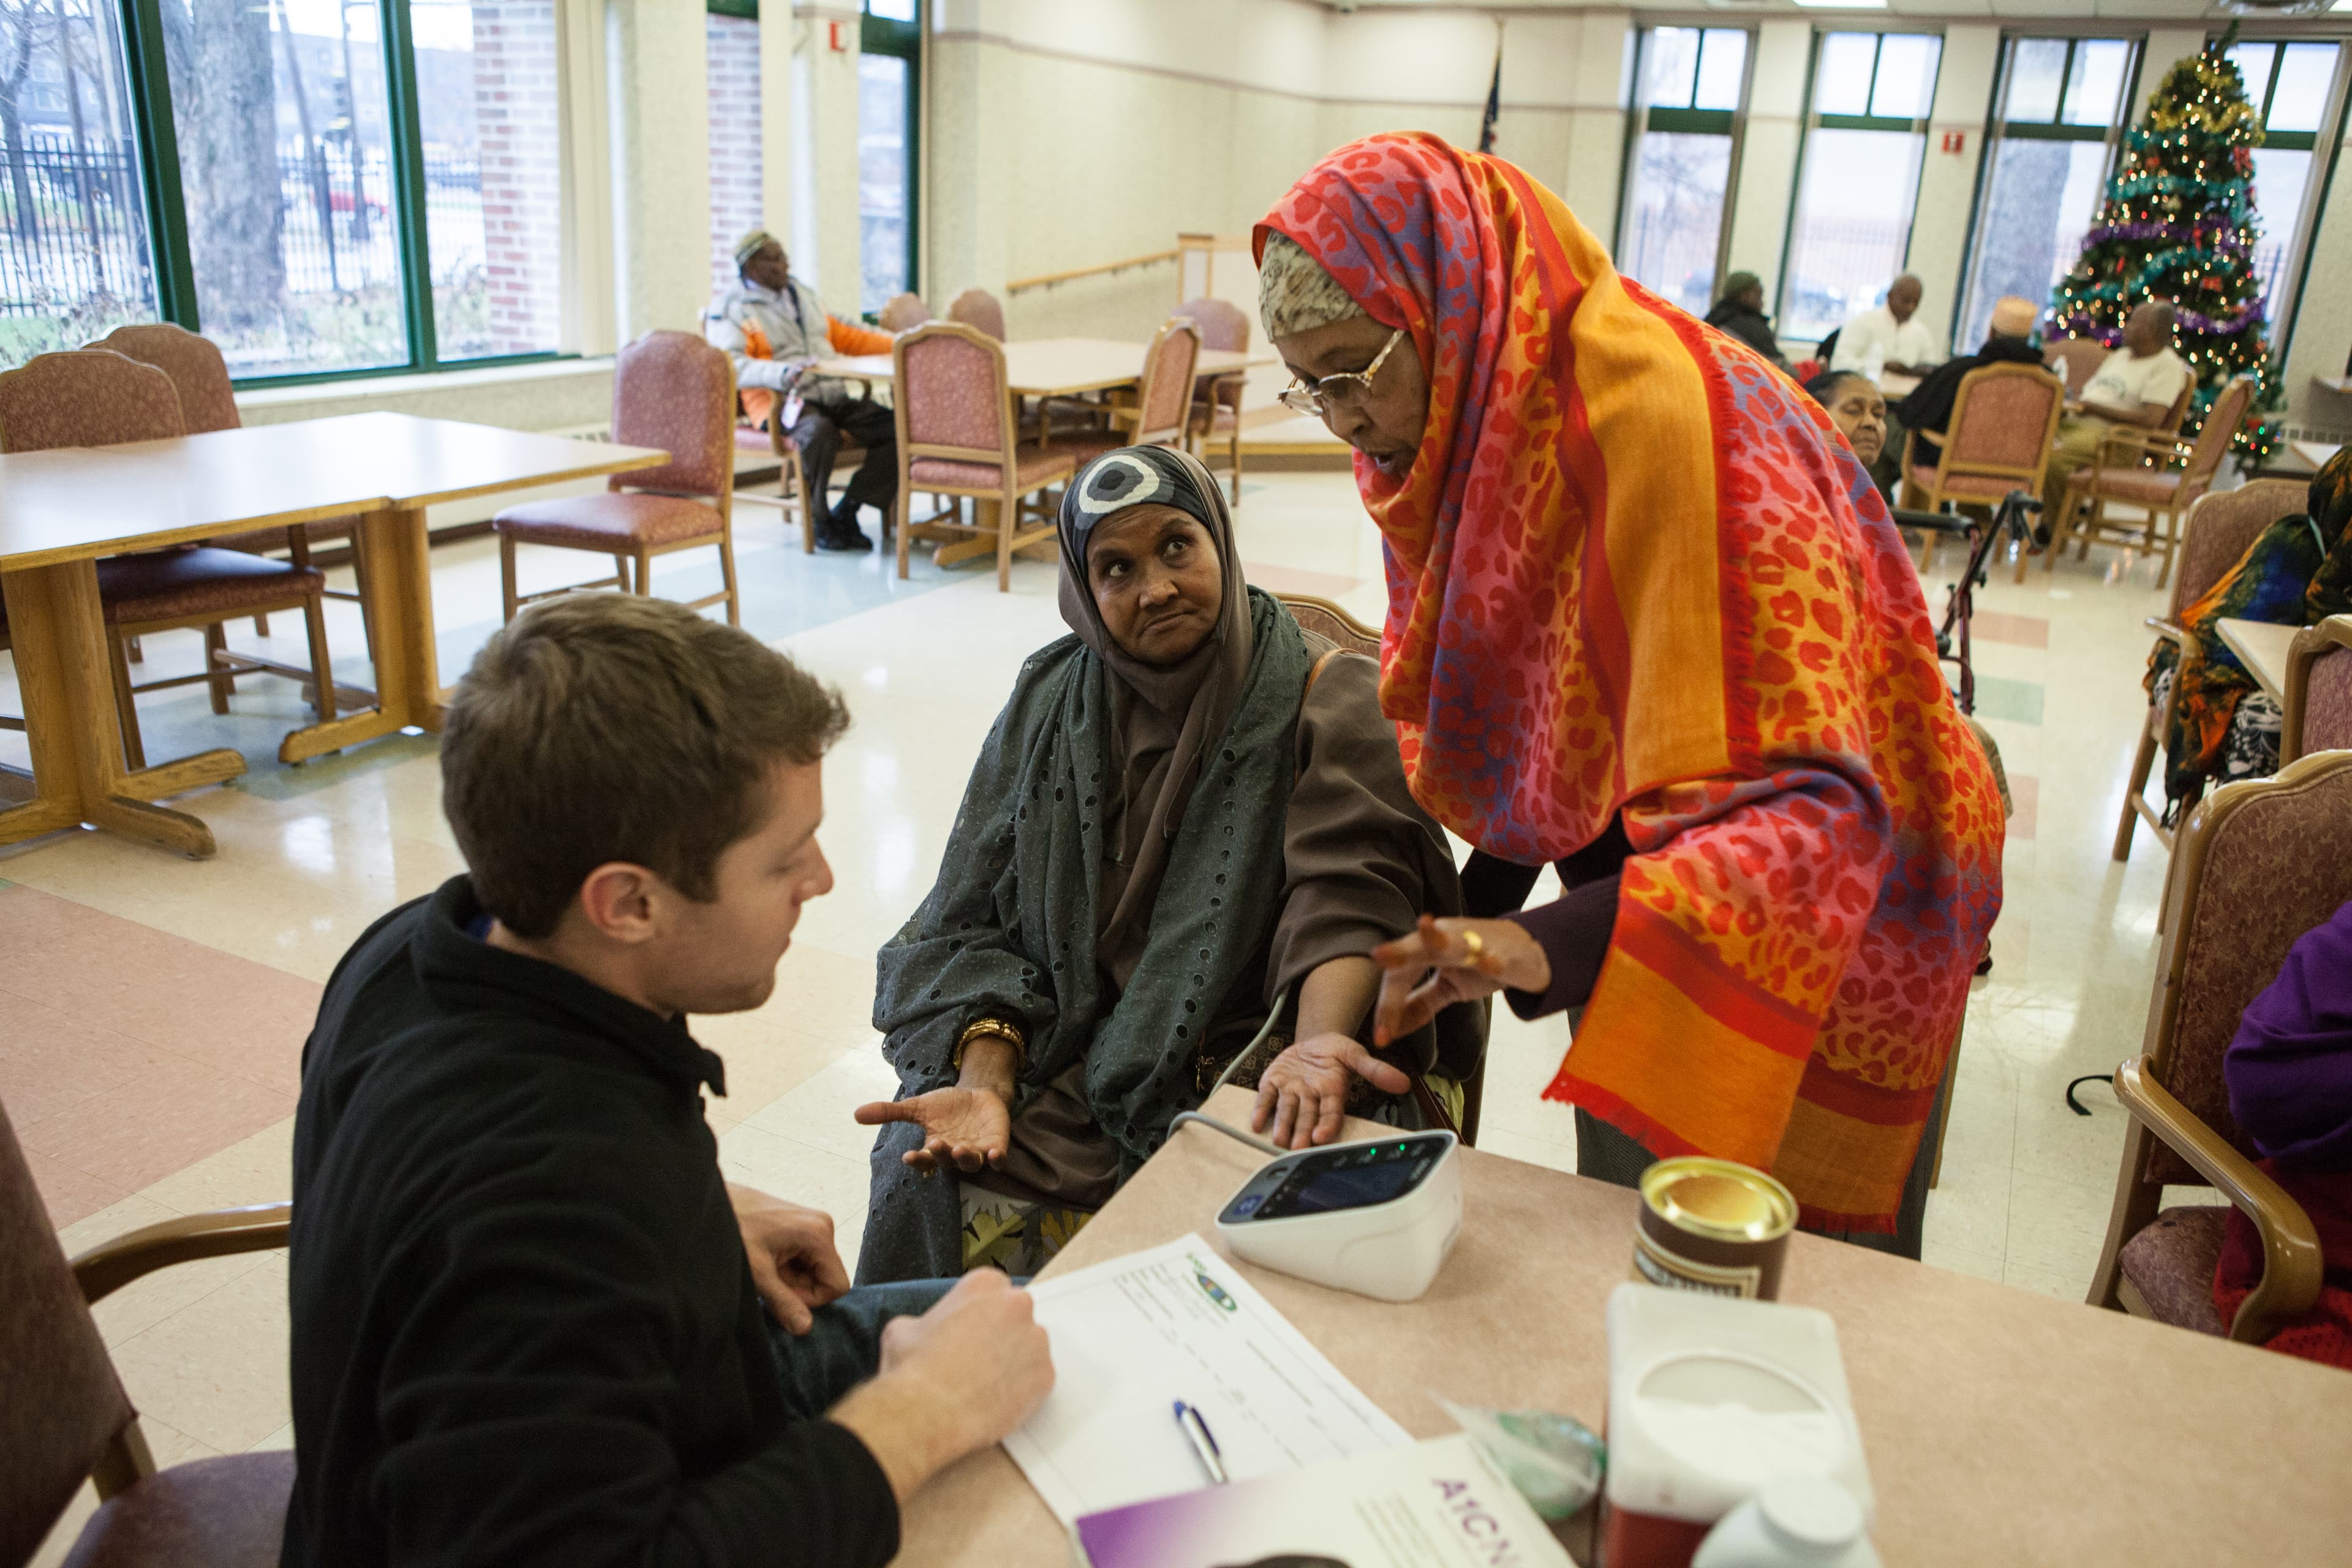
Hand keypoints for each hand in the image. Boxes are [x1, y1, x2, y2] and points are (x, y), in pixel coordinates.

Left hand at [727, 1184, 849, 1334]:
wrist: (713, 1202)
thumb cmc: (734, 1230)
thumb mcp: (758, 1274)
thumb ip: (783, 1303)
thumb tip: (805, 1329)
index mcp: (819, 1234)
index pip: (837, 1285)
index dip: (811, 1300)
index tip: (781, 1293)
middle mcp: (823, 1226)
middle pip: (825, 1277)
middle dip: (798, 1288)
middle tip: (767, 1280)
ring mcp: (812, 1224)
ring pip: (813, 1270)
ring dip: (789, 1278)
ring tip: (763, 1268)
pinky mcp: (800, 1225)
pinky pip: (803, 1258)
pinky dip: (785, 1267)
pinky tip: (764, 1261)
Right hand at [828, 1270, 1055, 1501]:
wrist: (925, 1412)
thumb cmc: (913, 1369)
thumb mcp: (903, 1328)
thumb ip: (926, 1322)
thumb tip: (923, 1332)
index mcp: (984, 1284)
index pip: (993, 1291)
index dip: (980, 1316)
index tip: (971, 1332)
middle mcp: (1017, 1305)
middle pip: (1016, 1316)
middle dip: (1001, 1335)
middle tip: (978, 1360)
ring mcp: (1036, 1341)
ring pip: (1029, 1348)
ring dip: (1013, 1362)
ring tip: (984, 1385)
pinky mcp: (1045, 1376)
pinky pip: (1037, 1380)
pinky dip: (1022, 1391)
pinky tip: (995, 1401)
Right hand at [854, 1085, 1012, 1173]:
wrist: (978, 1094)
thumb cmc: (946, 1106)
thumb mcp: (917, 1107)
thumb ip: (890, 1112)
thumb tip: (856, 1114)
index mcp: (934, 1149)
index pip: (924, 1160)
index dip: (918, 1160)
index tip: (908, 1156)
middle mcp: (954, 1155)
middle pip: (947, 1162)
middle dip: (942, 1155)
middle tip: (936, 1143)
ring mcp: (977, 1152)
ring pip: (971, 1163)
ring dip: (965, 1158)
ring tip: (959, 1149)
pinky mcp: (996, 1145)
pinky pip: (998, 1159)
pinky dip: (997, 1158)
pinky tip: (995, 1154)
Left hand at [1251, 1033, 1410, 1149]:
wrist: (1315, 1041)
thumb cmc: (1337, 1051)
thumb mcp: (1356, 1054)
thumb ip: (1376, 1069)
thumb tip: (1403, 1083)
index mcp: (1333, 1092)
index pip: (1331, 1113)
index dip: (1327, 1125)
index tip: (1322, 1137)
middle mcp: (1311, 1097)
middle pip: (1307, 1117)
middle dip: (1302, 1133)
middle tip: (1297, 1147)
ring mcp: (1291, 1092)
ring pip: (1286, 1111)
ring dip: (1282, 1126)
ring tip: (1278, 1139)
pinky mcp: (1273, 1083)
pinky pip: (1265, 1098)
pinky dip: (1261, 1110)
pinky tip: (1256, 1122)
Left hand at [1370, 914, 1550, 1046]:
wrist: (1530, 952)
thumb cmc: (1481, 965)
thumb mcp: (1447, 987)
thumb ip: (1420, 1004)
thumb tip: (1390, 1031)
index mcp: (1428, 948)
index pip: (1401, 975)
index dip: (1389, 1005)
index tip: (1381, 1038)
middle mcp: (1447, 939)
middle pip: (1419, 947)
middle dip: (1399, 952)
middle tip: (1378, 955)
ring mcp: (1476, 943)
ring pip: (1454, 942)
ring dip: (1439, 938)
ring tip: (1424, 927)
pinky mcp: (1504, 954)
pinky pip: (1497, 959)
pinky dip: (1493, 962)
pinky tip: (1489, 966)